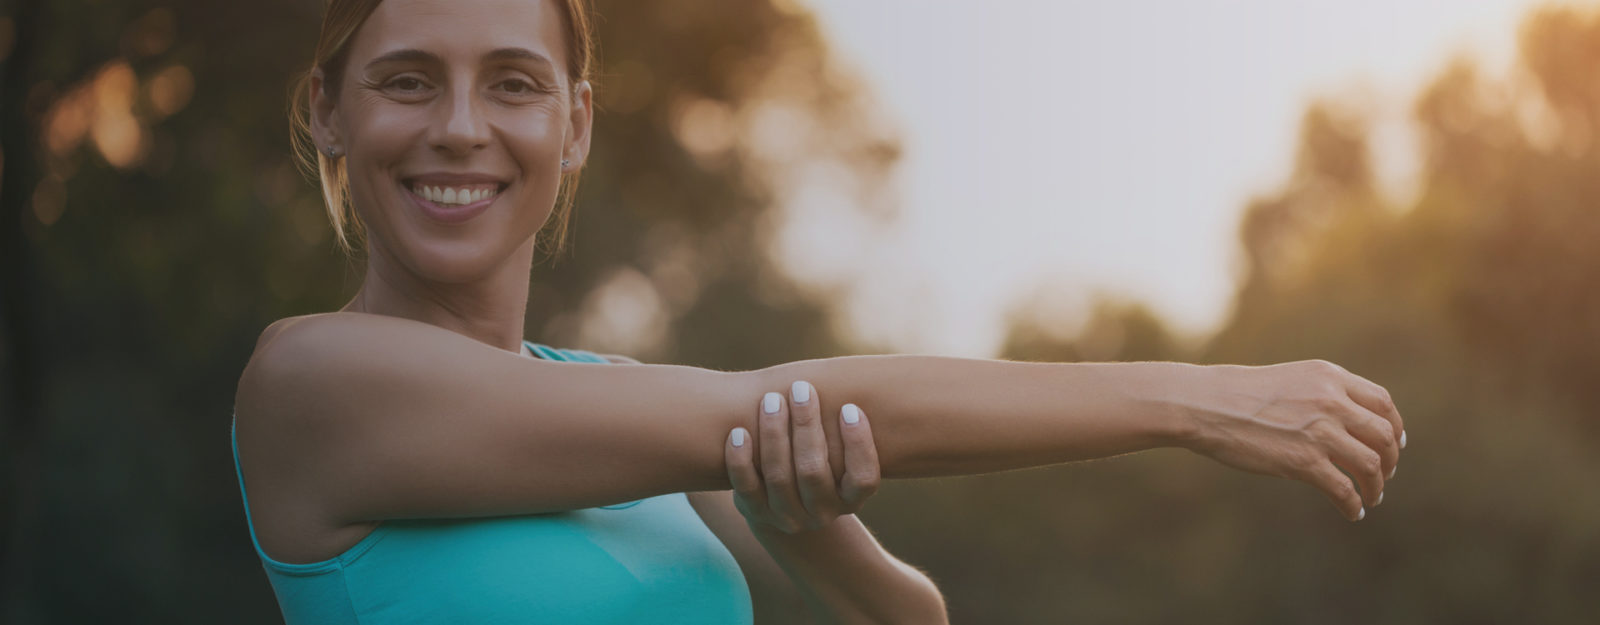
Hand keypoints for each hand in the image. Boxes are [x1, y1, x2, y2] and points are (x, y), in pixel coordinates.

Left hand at [724, 380, 880, 533]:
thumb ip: (844, 427)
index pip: (864, 478)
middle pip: (814, 472)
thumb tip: (861, 375)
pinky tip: (738, 432)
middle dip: (806, 427)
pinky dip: (740, 460)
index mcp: (851, 499)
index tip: (849, 407)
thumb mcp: (840, 453)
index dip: (859, 444)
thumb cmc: (820, 459)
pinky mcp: (756, 514)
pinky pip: (746, 489)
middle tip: (801, 389)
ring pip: (779, 477)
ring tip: (771, 400)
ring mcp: (788, 517)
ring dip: (774, 435)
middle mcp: (822, 513)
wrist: (784, 501)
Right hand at [1182, 360, 1405, 521]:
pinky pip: (1344, 490)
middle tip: (1384, 475)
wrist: (1206, 404)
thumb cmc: (1239, 394)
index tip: (1394, 443)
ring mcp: (1319, 432)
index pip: (1382, 402)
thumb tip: (1346, 423)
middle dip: (1389, 460)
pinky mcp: (1304, 462)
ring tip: (1371, 498)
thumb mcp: (1291, 380)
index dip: (1394, 426)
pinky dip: (1353, 505)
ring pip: (1370, 465)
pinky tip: (1352, 512)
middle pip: (1383, 436)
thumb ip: (1322, 394)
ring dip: (1376, 486)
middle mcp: (1332, 402)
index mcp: (1329, 377)